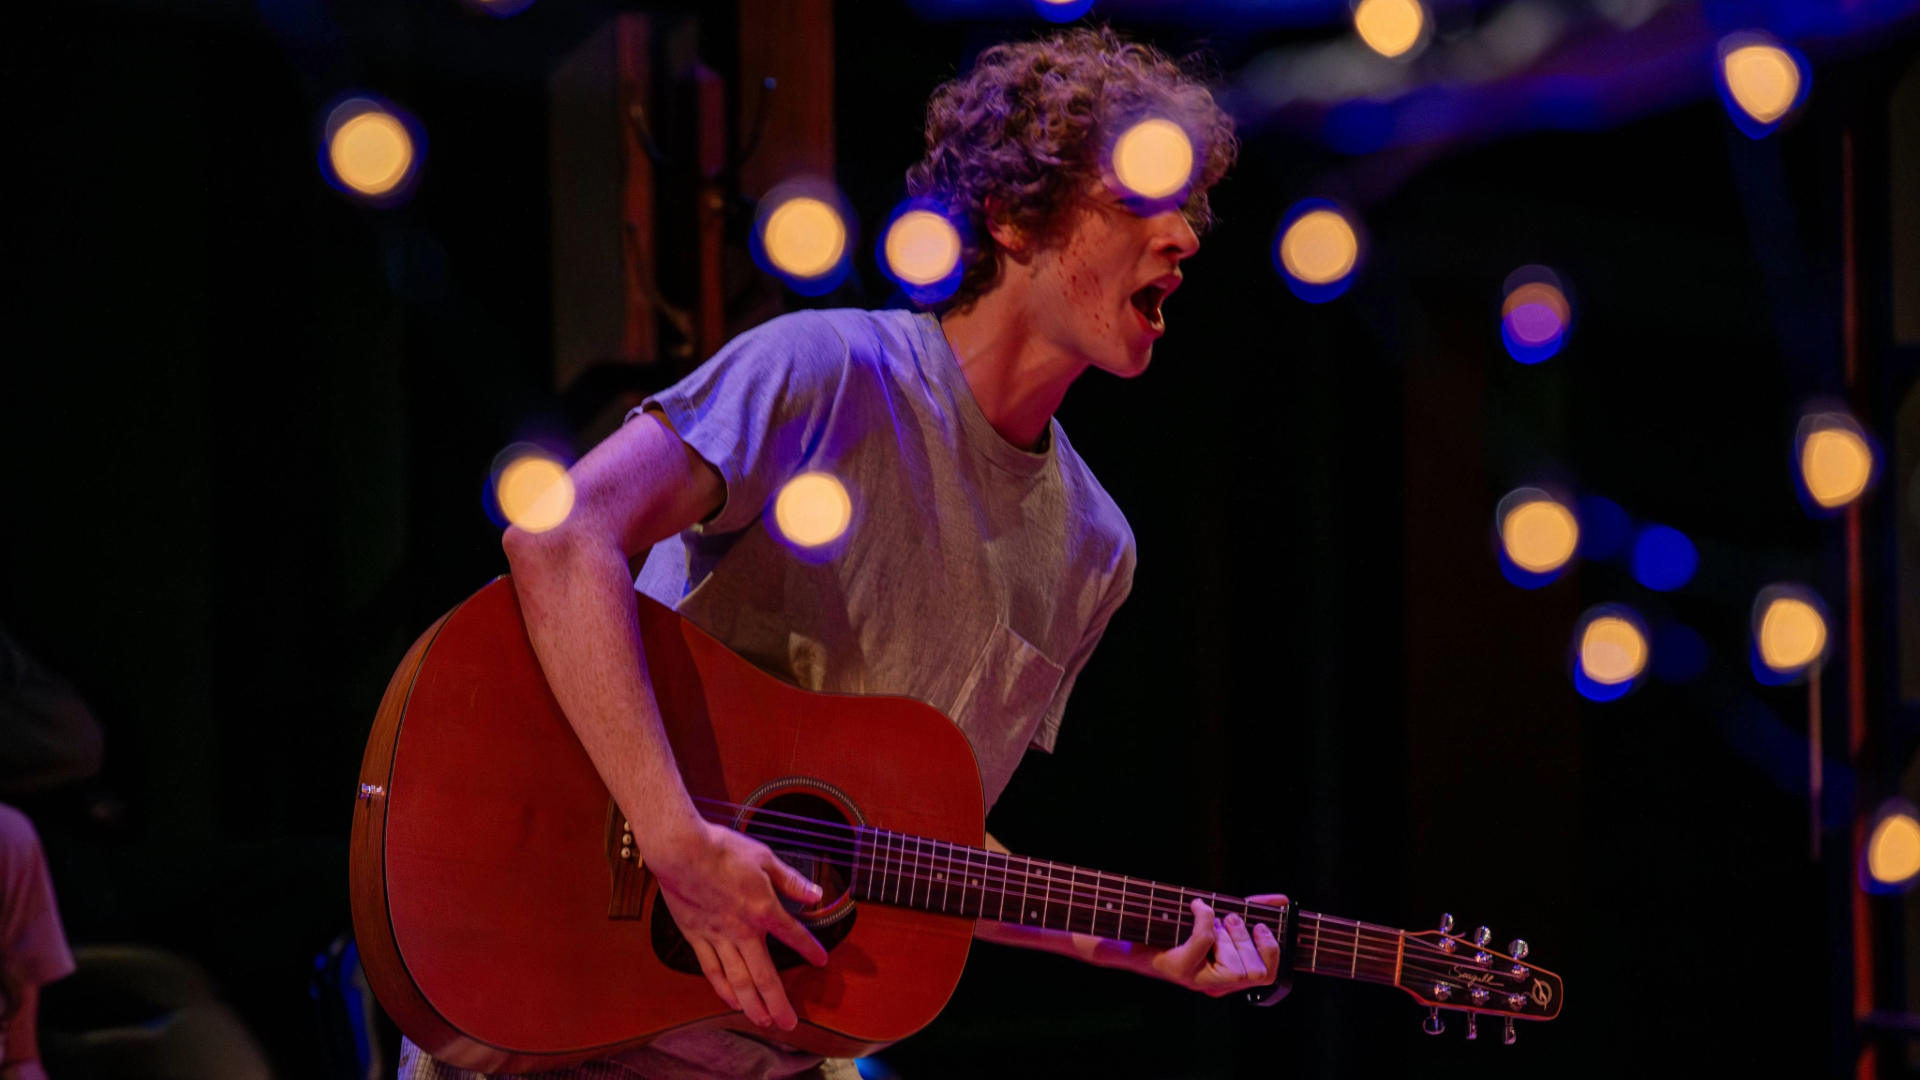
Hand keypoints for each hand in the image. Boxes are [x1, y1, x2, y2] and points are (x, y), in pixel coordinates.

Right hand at [646, 820, 827, 1029]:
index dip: (810, 949)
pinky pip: (711, 969)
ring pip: (737, 980)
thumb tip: (816, 894)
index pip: (793, 935)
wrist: (681, 851)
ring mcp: (717, 936)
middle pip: (764, 975)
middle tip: (789, 1024)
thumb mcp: (765, 858)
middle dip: (778, 1003)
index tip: (821, 961)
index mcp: (762, 909)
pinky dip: (722, 988)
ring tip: (764, 1022)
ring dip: (752, 1005)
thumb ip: (791, 881)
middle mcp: (742, 930)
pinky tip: (731, 1001)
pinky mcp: (696, 936)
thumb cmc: (722, 850)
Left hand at [1150, 894, 1286, 996]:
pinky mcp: (1178, 970)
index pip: (1268, 976)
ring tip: (1214, 918)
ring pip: (1233, 965)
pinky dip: (1204, 919)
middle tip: (1229, 918)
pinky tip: (1197, 906)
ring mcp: (1197, 981)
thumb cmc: (1179, 927)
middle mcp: (1215, 985)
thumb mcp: (1219, 919)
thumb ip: (1251, 910)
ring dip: (1227, 935)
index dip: (1271, 951)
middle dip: (1246, 939)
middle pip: (1254, 972)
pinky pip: (1203, 944)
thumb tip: (1283, 900)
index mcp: (1229, 977)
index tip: (1261, 926)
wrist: (1134, 938)